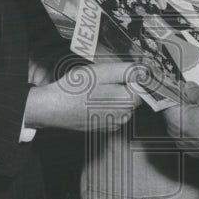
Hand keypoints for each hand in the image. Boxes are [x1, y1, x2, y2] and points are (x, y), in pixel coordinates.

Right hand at [23, 61, 142, 130]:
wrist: (53, 108)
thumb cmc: (75, 89)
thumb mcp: (102, 72)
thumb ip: (127, 71)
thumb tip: (145, 71)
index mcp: (127, 101)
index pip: (143, 87)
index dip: (132, 77)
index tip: (119, 74)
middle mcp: (124, 116)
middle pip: (134, 96)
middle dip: (123, 86)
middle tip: (102, 80)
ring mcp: (114, 124)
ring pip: (123, 105)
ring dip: (114, 96)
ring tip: (95, 90)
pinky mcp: (104, 128)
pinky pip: (113, 113)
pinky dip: (106, 106)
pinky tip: (92, 100)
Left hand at [161, 87, 198, 168]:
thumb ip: (194, 91)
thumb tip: (189, 88)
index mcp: (175, 119)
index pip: (166, 101)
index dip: (173, 91)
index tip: (180, 86)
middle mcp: (176, 134)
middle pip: (172, 114)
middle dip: (182, 104)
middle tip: (195, 97)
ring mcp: (184, 144)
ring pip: (181, 126)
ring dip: (188, 117)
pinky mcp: (194, 151)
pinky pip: (189, 136)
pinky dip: (195, 128)